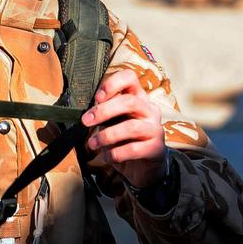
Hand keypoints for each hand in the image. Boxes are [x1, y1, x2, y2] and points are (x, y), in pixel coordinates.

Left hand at [82, 69, 165, 188]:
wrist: (143, 165)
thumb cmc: (124, 139)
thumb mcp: (113, 122)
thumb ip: (104, 113)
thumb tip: (87, 114)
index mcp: (138, 98)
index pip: (130, 78)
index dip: (112, 84)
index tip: (97, 98)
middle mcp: (150, 110)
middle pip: (129, 101)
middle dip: (103, 111)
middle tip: (86, 121)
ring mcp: (155, 128)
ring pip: (131, 126)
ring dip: (106, 135)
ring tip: (93, 144)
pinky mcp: (156, 148)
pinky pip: (133, 149)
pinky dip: (115, 154)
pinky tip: (107, 157)